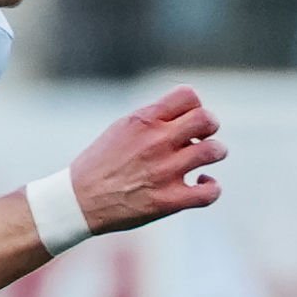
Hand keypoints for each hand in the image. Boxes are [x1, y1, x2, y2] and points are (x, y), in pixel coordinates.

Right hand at [64, 85, 227, 235]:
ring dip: (216, 152)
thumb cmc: (101, 163)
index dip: (195, 106)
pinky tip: (202, 184)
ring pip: (215, 151)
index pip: (189, 96)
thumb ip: (153, 118)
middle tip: (200, 138)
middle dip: (209, 126)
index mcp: (143, 120)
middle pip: (207, 119)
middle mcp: (156, 142)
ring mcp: (165, 172)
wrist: (79, 201)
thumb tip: (185, 115)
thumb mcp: (122, 127)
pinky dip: (212, 187)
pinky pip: (210, 192)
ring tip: (203, 159)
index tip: (187, 119)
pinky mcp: (169, 200)